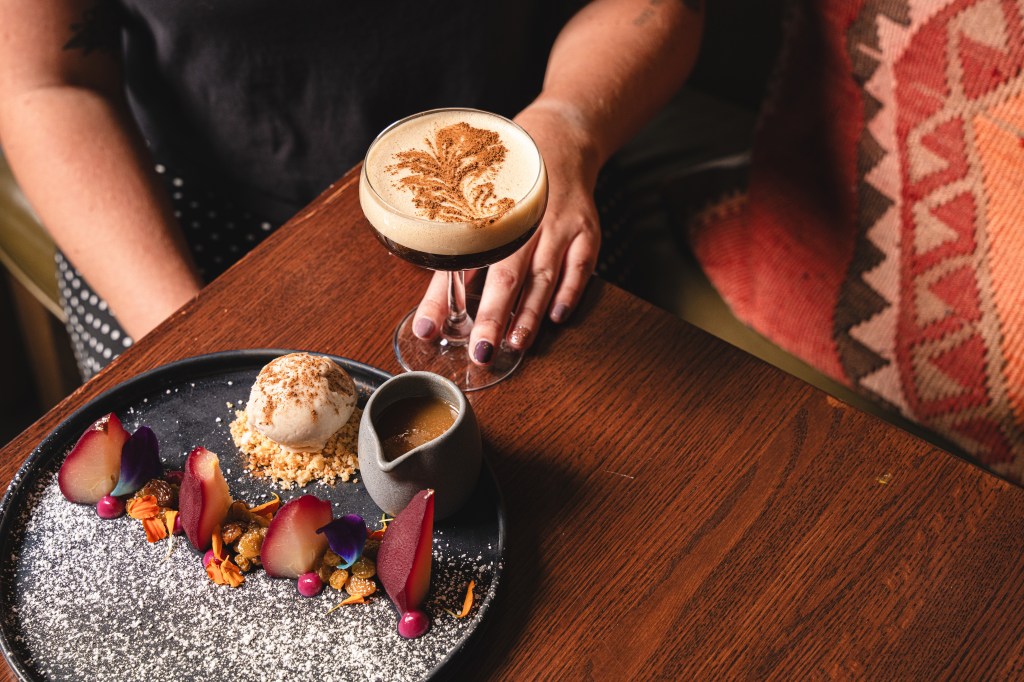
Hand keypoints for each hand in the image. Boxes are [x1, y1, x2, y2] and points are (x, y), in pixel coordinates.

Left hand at [411, 101, 602, 364]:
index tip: (430, 329)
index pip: (460, 265)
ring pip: (544, 276)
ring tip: (516, 343)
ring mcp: (557, 227)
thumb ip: (449, 277)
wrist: (558, 144)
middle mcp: (522, 222)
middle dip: (493, 315)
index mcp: (485, 219)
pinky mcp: (586, 231)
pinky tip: (558, 316)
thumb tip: (424, 326)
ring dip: (530, 313)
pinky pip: (581, 266)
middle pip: (506, 274)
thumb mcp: (471, 224)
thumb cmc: (505, 190)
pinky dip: (570, 291)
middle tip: (482, 351)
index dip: (444, 298)